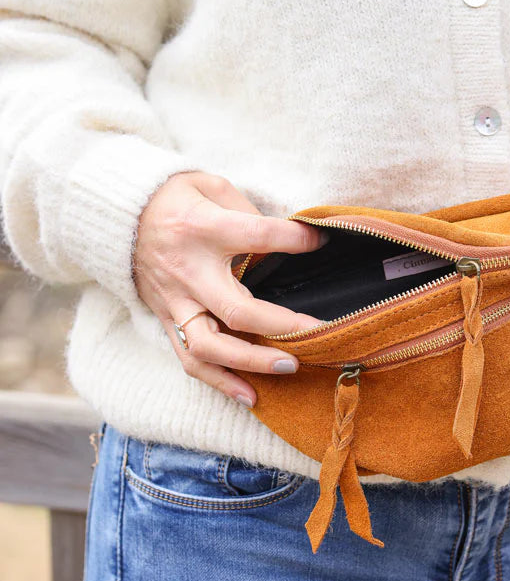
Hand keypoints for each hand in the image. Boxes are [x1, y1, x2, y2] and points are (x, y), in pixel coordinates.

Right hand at [133, 171, 327, 406]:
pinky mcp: (166, 319)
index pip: (256, 236)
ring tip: (288, 367)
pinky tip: (250, 395)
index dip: (293, 240)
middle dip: (279, 326)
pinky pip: (189, 359)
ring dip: (250, 363)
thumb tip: (288, 236)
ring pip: (209, 346)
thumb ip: (247, 210)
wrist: (119, 214)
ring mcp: (175, 301)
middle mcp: (188, 271)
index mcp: (203, 228)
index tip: (318, 242)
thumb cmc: (176, 197)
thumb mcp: (211, 185)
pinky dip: (219, 381)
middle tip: (316, 332)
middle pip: (236, 309)